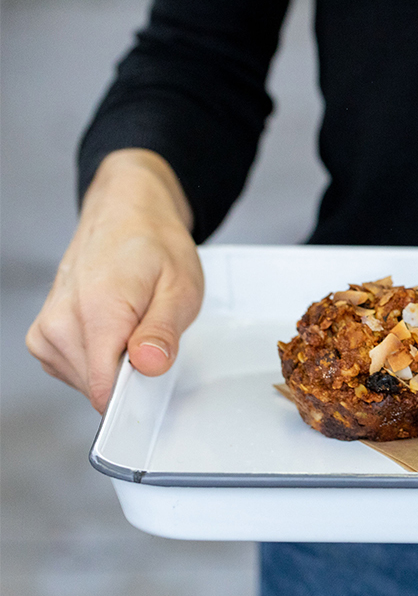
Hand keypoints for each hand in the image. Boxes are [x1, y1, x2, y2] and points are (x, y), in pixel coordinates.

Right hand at [26, 149, 203, 412]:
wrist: (124, 216)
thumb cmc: (154, 247)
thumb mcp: (181, 288)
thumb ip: (163, 332)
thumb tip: (148, 365)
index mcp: (96, 309)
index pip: (104, 387)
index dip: (137, 394)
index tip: (153, 375)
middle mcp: (61, 321)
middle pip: (97, 388)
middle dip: (130, 375)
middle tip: (149, 334)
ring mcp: (46, 330)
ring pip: (86, 383)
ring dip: (115, 365)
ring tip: (131, 324)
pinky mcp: (43, 337)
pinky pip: (74, 372)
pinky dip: (99, 360)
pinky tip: (112, 330)